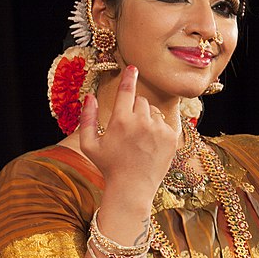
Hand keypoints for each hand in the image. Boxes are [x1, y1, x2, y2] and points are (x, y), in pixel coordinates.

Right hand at [79, 66, 177, 201]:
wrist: (132, 189)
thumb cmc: (108, 167)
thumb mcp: (90, 145)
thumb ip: (87, 118)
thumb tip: (90, 96)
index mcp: (121, 120)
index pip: (127, 90)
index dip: (129, 77)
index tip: (133, 68)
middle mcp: (141, 122)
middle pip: (141, 101)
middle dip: (135, 110)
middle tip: (129, 130)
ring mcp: (159, 130)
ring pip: (154, 112)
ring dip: (147, 120)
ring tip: (139, 141)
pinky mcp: (171, 138)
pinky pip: (165, 124)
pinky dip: (158, 131)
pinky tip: (150, 146)